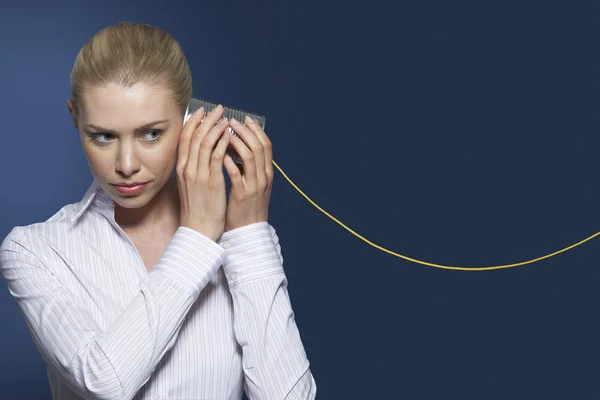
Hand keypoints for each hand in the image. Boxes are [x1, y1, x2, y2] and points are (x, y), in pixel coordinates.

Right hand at [176, 105, 230, 240]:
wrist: (197, 229)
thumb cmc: (197, 208)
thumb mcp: (190, 185)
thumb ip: (193, 168)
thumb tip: (200, 154)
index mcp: (181, 168)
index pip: (184, 138)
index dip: (193, 122)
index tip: (202, 111)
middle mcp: (187, 168)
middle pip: (194, 136)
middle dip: (206, 120)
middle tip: (218, 109)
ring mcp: (198, 174)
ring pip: (204, 143)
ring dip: (216, 128)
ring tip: (226, 119)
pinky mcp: (210, 181)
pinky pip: (216, 156)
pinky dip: (222, 143)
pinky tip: (229, 135)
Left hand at [222, 116, 273, 230]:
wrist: (247, 231)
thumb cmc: (246, 206)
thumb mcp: (253, 184)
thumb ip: (250, 168)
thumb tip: (240, 147)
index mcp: (267, 173)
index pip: (266, 145)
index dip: (256, 130)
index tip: (245, 119)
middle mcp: (263, 177)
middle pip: (259, 147)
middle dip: (245, 131)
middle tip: (231, 120)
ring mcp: (254, 186)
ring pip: (250, 157)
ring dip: (237, 141)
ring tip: (225, 132)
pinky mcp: (241, 195)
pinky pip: (235, 173)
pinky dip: (227, 160)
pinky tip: (218, 152)